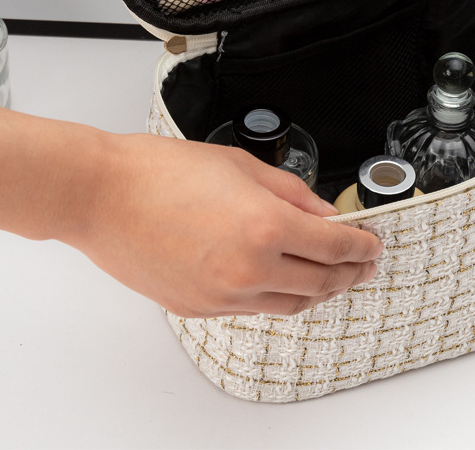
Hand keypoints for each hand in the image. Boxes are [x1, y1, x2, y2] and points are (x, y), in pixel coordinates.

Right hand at [0, 99, 382, 317]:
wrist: (101, 195)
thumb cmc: (162, 171)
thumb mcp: (242, 165)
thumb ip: (293, 192)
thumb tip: (324, 213)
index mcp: (266, 225)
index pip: (336, 246)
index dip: (363, 246)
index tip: (373, 243)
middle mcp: (250, 269)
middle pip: (322, 282)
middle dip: (351, 272)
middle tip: (364, 263)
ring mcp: (224, 295)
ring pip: (292, 304)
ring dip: (320, 291)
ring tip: (332, 277)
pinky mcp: (200, 308)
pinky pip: (255, 310)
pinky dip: (280, 298)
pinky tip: (285, 283)